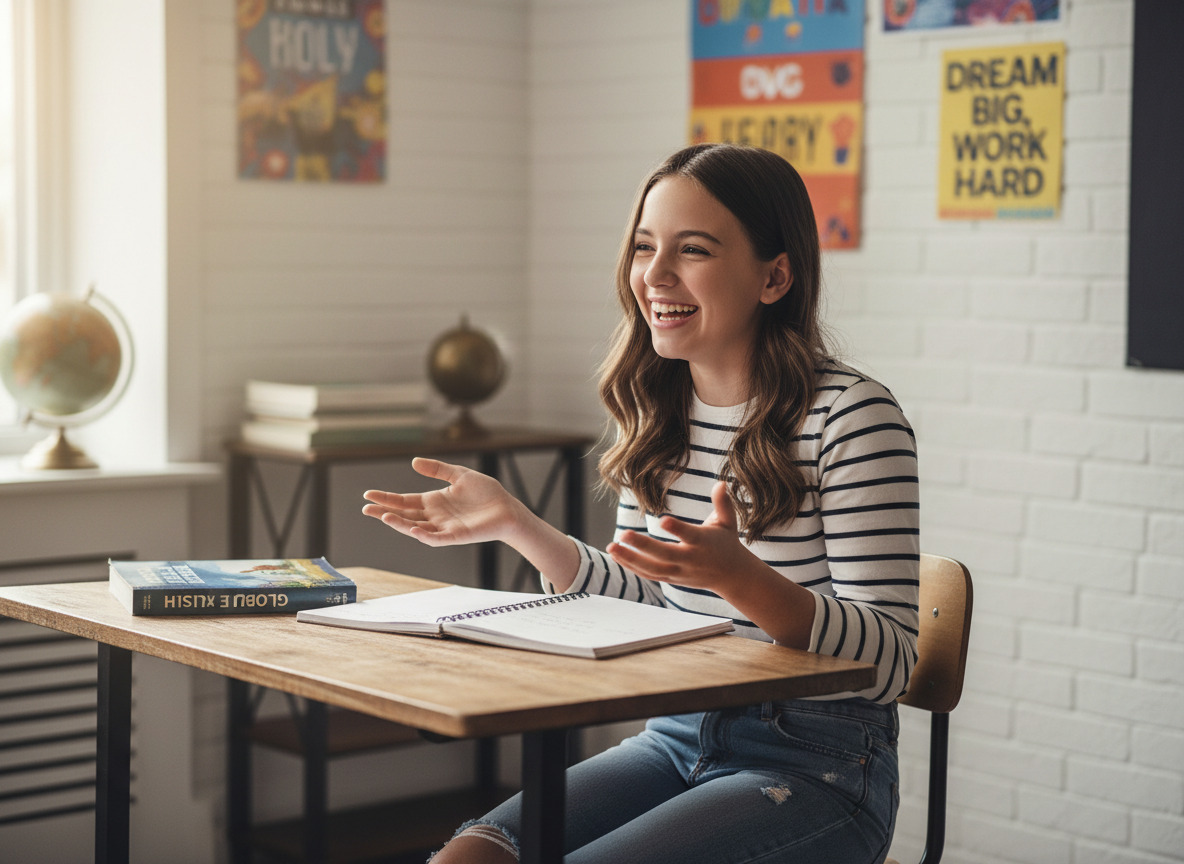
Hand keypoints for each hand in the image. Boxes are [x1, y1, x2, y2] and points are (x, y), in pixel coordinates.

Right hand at [362, 458, 520, 547]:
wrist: (507, 508)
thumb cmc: (486, 493)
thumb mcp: (459, 475)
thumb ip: (437, 469)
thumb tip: (413, 462)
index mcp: (433, 501)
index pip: (404, 501)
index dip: (387, 498)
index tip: (368, 494)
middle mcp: (435, 516)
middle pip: (404, 515)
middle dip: (384, 512)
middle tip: (365, 508)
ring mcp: (443, 527)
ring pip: (415, 528)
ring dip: (400, 524)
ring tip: (384, 516)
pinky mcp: (455, 536)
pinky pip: (436, 538)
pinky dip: (424, 535)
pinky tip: (413, 529)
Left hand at [606, 482, 758, 594]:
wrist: (731, 576)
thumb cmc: (726, 543)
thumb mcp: (728, 522)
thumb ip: (723, 503)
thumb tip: (721, 483)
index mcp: (703, 543)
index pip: (689, 535)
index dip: (677, 529)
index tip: (662, 520)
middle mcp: (690, 559)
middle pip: (665, 555)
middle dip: (643, 546)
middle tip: (624, 533)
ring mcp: (679, 572)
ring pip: (652, 568)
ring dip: (630, 558)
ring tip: (611, 546)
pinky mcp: (671, 579)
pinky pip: (649, 575)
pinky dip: (632, 567)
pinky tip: (616, 555)